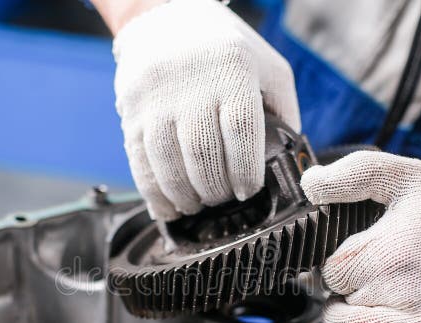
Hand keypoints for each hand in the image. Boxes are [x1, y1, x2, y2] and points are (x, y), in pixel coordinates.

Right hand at [112, 0, 299, 220]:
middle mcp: (191, 82)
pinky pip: (139, 161)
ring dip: (185, 195)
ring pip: (168, 163)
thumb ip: (283, 110)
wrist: (166, 19)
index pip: (240, 130)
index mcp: (232, 69)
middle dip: (215, 189)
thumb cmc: (225, 49)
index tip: (248, 191)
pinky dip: (154, 192)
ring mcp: (156, 98)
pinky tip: (168, 206)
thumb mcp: (267, 66)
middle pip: (203, 153)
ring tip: (197, 205)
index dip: (245, 170)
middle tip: (222, 200)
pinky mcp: (131, 111)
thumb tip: (289, 160)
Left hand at [300, 152, 420, 322]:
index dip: (344, 266)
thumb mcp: (408, 177)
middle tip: (384, 280)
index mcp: (395, 248)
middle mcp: (407, 290)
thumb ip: (355, 172)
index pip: (332, 271)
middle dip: (351, 294)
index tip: (369, 258)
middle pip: (338, 305)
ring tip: (386, 304)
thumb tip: (311, 183)